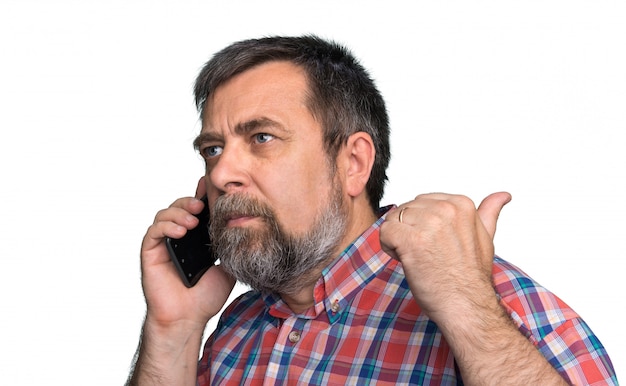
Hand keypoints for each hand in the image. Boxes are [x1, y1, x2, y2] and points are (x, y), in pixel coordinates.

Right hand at [140, 177, 235, 328]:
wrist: (189, 318)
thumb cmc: (206, 297)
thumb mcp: (226, 266)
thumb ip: (229, 246)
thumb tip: (241, 226)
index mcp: (195, 239)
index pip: (196, 210)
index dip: (201, 197)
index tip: (211, 188)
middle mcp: (177, 238)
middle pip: (178, 207)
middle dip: (189, 201)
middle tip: (202, 205)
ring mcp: (163, 244)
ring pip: (164, 214)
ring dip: (178, 212)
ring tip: (193, 220)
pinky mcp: (150, 253)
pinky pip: (154, 231)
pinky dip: (166, 226)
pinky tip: (181, 231)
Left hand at [379, 192, 510, 323]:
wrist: (466, 305)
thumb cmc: (471, 277)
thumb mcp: (485, 238)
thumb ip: (488, 213)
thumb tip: (503, 195)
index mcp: (462, 204)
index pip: (421, 202)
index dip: (422, 225)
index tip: (437, 244)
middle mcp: (446, 209)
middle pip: (406, 210)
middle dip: (409, 231)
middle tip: (428, 254)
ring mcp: (429, 223)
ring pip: (393, 220)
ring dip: (398, 240)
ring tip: (418, 258)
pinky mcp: (412, 239)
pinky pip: (385, 232)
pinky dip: (388, 248)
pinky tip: (406, 261)